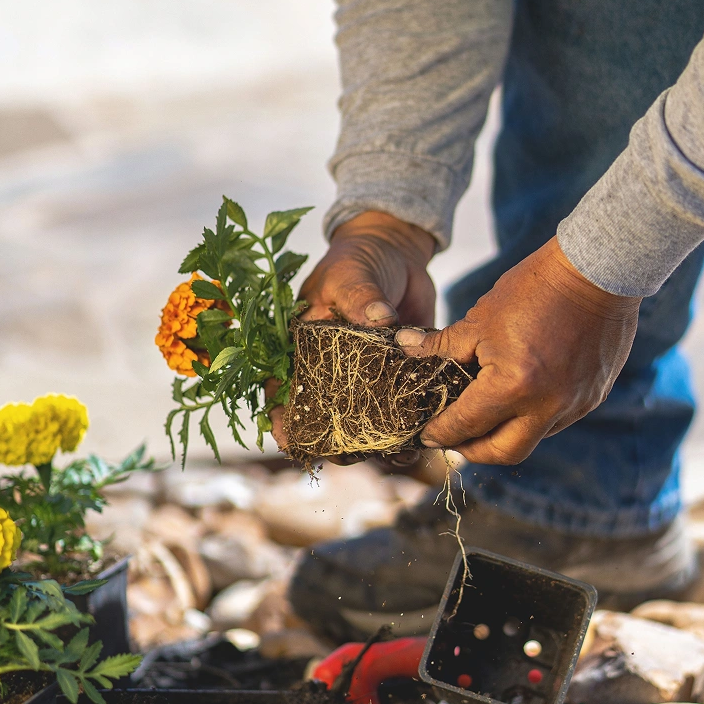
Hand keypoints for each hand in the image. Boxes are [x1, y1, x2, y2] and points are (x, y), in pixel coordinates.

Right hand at [270, 211, 437, 464]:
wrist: (396, 250)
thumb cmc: (357, 259)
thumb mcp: (350, 273)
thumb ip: (360, 296)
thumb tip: (379, 319)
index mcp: (305, 346)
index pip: (284, 389)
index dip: (284, 418)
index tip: (291, 439)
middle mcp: (332, 367)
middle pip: (326, 414)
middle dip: (336, 439)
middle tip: (351, 454)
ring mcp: (365, 373)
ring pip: (365, 417)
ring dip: (377, 438)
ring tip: (393, 452)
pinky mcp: (398, 371)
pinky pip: (401, 404)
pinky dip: (409, 422)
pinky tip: (420, 439)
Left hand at [395, 238, 641, 464]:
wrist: (598, 271)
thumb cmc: (535, 289)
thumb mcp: (480, 318)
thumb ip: (441, 345)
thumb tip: (404, 347)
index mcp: (514, 385)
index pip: (467, 424)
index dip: (441, 433)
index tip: (427, 435)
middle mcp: (548, 406)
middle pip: (503, 452)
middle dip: (474, 450)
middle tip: (456, 437)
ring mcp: (576, 404)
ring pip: (533, 438)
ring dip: (506, 433)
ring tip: (486, 415)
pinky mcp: (594, 396)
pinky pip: (557, 420)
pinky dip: (533, 416)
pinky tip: (520, 396)